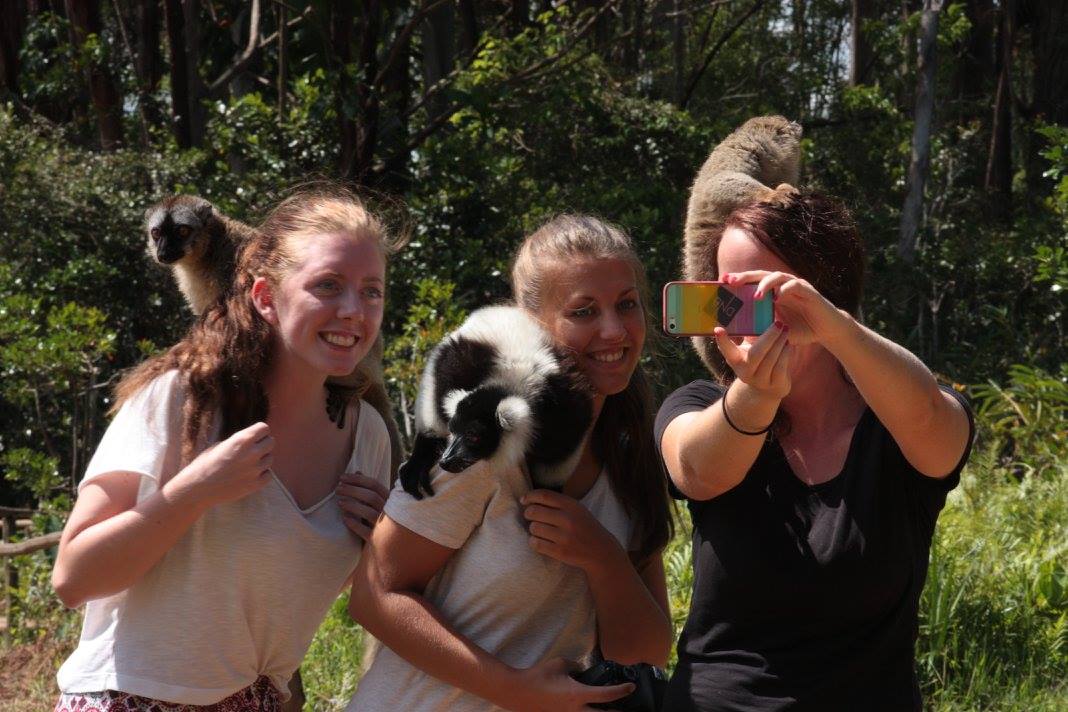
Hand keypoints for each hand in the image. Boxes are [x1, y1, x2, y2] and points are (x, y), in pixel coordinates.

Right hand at [172, 422, 272, 507]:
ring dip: (262, 460)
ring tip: (246, 465)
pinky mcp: (256, 484)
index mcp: (241, 439)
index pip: (264, 428)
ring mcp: (256, 469)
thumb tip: (253, 439)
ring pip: (270, 458)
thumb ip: (239, 441)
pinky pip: (268, 474)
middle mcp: (252, 453)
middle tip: (251, 451)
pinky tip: (249, 475)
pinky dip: (262, 474)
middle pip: (271, 442)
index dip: (259, 432)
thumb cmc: (205, 465)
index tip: (254, 437)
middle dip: (262, 444)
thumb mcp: (221, 445)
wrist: (198, 489)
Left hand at [336, 471, 388, 541]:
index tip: (342, 477)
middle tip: (337, 488)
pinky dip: (355, 524)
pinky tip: (344, 519)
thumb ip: (369, 488)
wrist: (390, 546)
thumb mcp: (378, 502)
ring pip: (369, 513)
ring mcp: (385, 527)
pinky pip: (366, 532)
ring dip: (352, 506)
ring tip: (339, 502)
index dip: (357, 479)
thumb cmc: (382, 520)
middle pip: (371, 496)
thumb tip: (357, 471)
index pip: (375, 485)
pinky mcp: (378, 540)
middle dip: (352, 490)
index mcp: (391, 500)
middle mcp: (390, 512)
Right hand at [506, 658, 633, 711]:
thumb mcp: (560, 664)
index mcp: (577, 695)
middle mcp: (576, 710)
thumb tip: (583, 671)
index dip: (622, 691)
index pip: (606, 695)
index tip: (631, 687)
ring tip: (609, 709)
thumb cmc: (539, 676)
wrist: (519, 692)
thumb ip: (576, 666)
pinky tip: (589, 708)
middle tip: (628, 709)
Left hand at [521, 490, 624, 574]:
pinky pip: (536, 543)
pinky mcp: (561, 551)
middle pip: (534, 511)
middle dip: (528, 514)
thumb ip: (557, 503)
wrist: (601, 551)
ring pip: (533, 528)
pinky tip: (539, 541)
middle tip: (531, 517)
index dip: (530, 496)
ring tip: (539, 531)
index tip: (524, 500)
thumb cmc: (584, 527)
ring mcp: (565, 536)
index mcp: (572, 506)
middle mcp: (568, 519)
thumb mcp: (577, 509)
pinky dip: (534, 542)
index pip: (543, 495)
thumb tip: (529, 499)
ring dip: (533, 529)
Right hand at [712, 318, 791, 401]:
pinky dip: (786, 353)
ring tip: (785, 329)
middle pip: (756, 353)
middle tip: (778, 323)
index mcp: (735, 361)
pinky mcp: (775, 385)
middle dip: (769, 337)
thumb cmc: (755, 360)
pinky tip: (788, 344)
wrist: (765, 389)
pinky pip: (781, 366)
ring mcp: (760, 380)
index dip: (722, 341)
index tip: (717, 329)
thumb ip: (747, 334)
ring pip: (771, 359)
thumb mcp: (747, 349)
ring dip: (780, 342)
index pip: (727, 350)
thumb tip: (749, 307)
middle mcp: (745, 372)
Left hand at [723, 271, 848, 345]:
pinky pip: (795, 286)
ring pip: (777, 277)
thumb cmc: (800, 330)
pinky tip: (777, 297)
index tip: (722, 281)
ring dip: (765, 284)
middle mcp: (782, 286)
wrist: (826, 331)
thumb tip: (739, 337)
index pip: (752, 282)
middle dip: (745, 277)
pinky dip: (786, 289)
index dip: (738, 280)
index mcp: (772, 293)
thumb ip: (761, 330)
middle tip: (731, 281)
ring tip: (755, 295)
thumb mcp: (776, 331)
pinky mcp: (809, 291)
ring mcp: (795, 286)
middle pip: (760, 275)